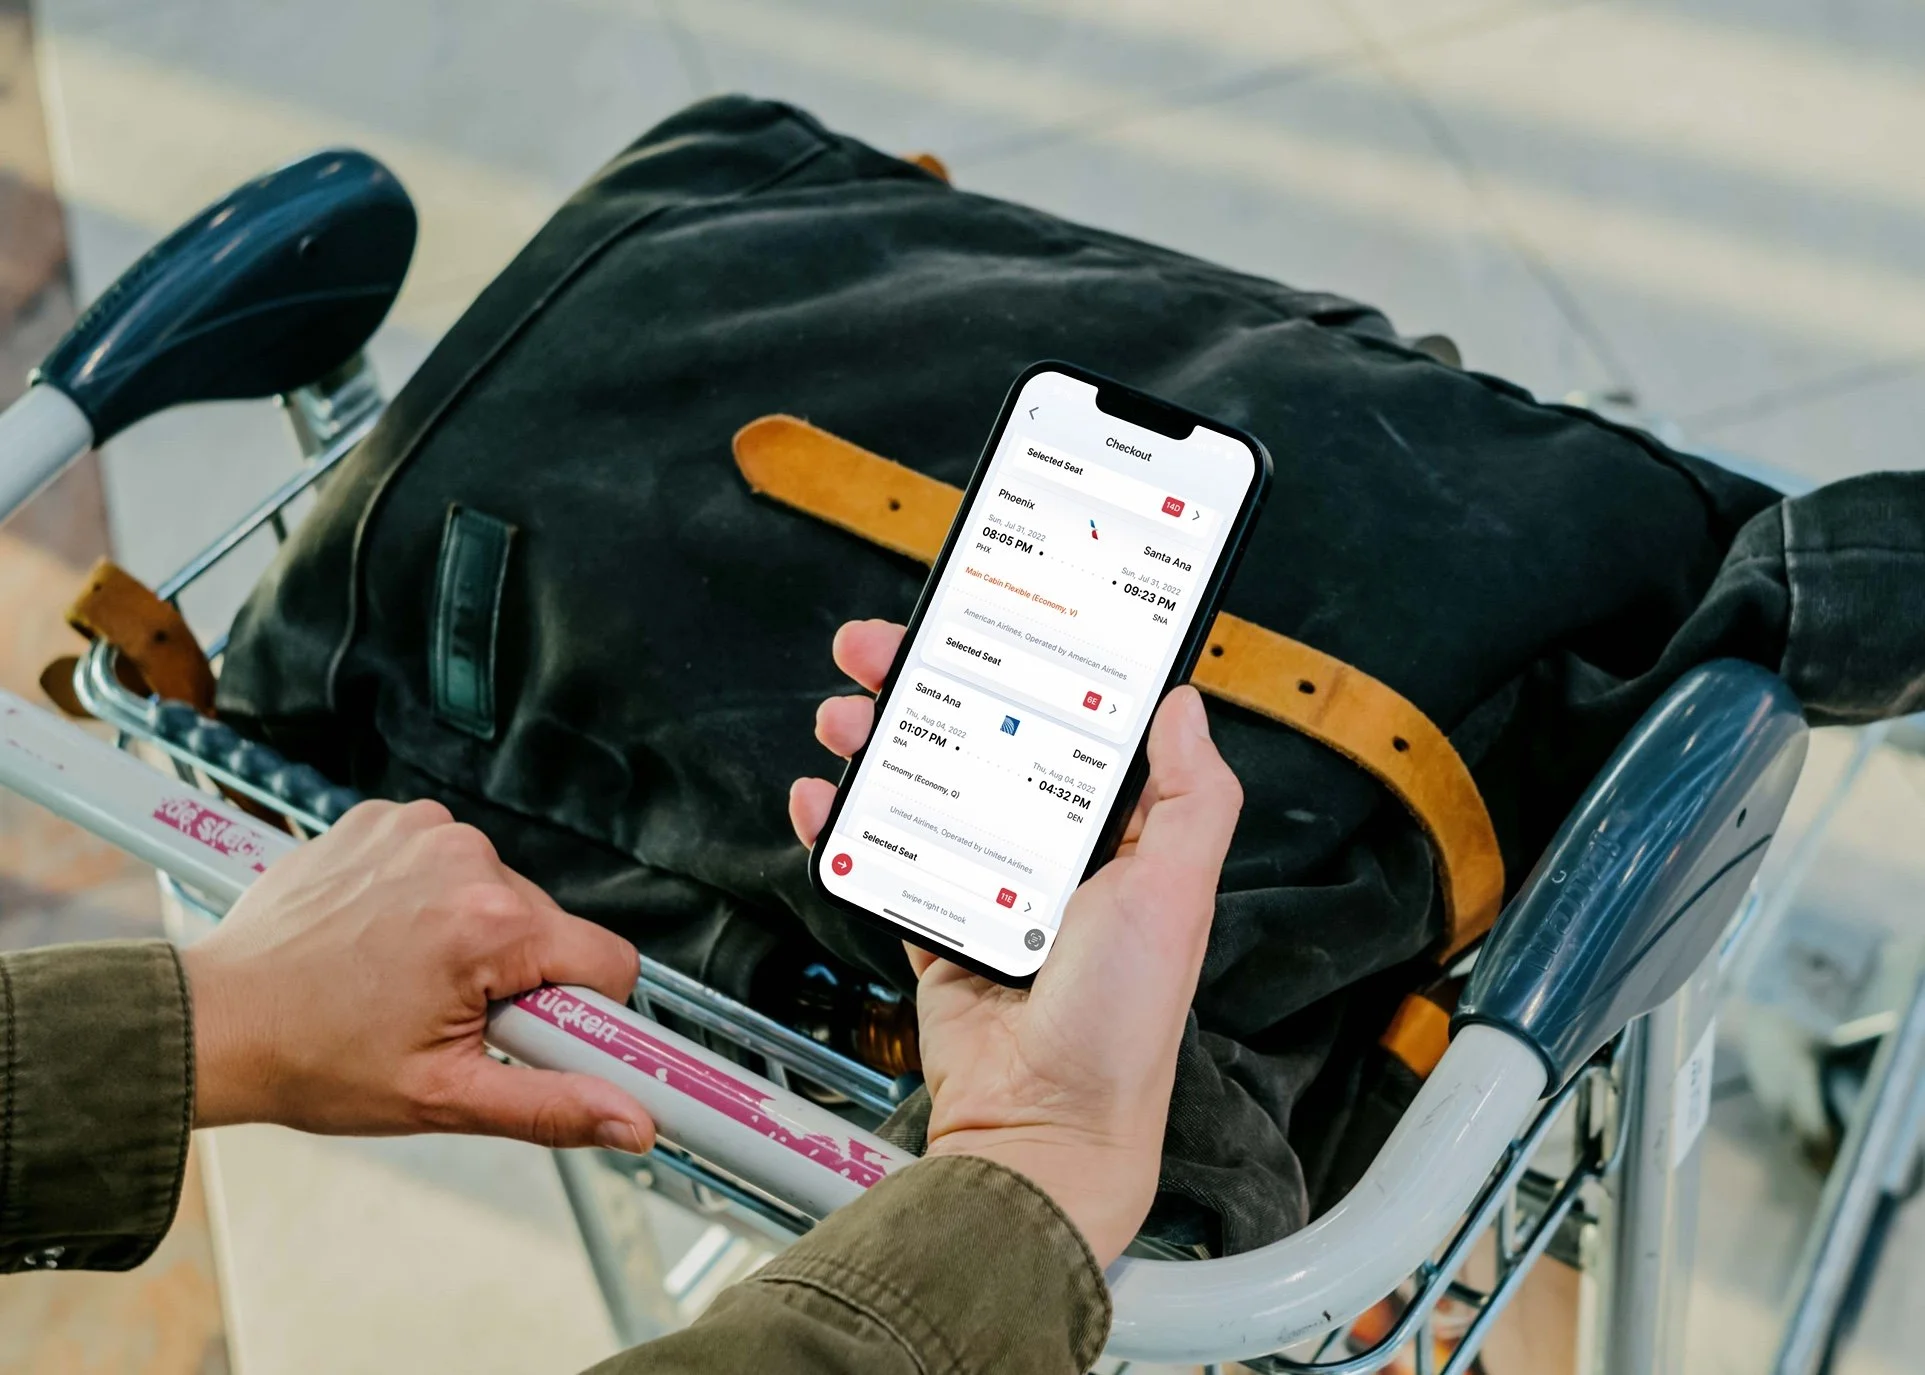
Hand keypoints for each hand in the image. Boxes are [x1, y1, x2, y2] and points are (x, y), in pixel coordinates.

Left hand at [182, 799, 656, 1152]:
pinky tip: (382, 938)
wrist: (214, 1021)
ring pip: (499, 894)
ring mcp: (420, 831)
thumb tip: (632, 1121)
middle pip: (550, 928)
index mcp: (491, 923)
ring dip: (471, 936)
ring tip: (404, 978)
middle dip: (516, 977)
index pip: (609, 962)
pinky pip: (446, 862)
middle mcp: (465, 858)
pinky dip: (426, 898)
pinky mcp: (384, 819)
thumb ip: (554, 1106)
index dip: (584, 1014)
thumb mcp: (446, 1097)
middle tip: (445, 1018)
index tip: (532, 1038)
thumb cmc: (314, 1060)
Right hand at [790, 620, 1240, 1263]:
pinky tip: (823, 797)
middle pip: (980, 735)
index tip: (987, 615)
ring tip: (844, 715)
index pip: (1068, 719)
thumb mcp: (1175, 894)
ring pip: (924, 784)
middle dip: (926, 684)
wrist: (1042, 1128)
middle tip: (879, 649)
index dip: (1026, 661)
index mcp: (1120, 832)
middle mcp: (1053, 849)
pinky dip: (846, 823)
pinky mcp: (936, 923)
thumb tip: (1185, 703)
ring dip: (877, 740)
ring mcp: (989, 883)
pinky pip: (883, 857)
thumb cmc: (1120, 1026)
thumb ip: (1192, 796)